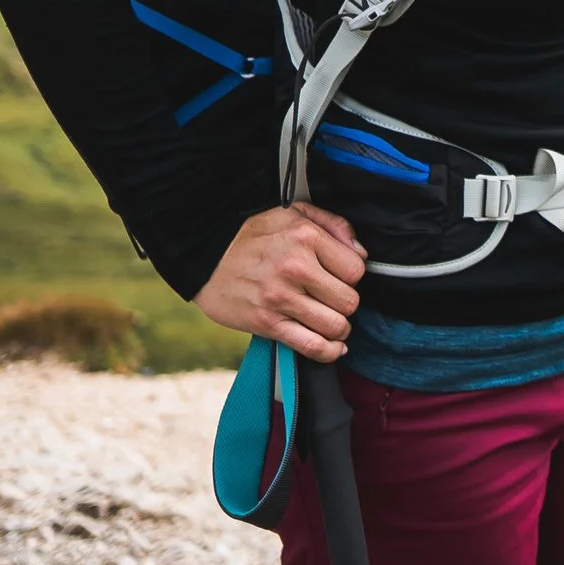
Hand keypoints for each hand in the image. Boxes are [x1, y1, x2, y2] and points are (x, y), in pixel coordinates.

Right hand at [193, 204, 367, 360]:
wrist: (203, 255)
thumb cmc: (249, 234)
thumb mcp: (293, 213)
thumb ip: (333, 226)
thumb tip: (361, 253)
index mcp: (306, 238)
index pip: (356, 269)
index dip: (352, 277)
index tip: (341, 278)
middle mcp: (296, 268)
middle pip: (349, 301)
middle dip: (346, 304)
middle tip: (334, 301)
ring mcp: (281, 298)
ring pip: (335, 326)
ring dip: (339, 328)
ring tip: (332, 322)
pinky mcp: (267, 323)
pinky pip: (311, 345)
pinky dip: (329, 352)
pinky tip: (334, 347)